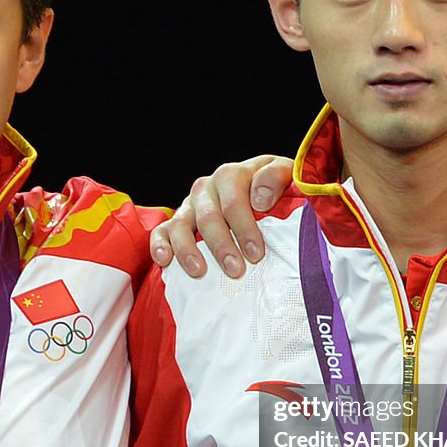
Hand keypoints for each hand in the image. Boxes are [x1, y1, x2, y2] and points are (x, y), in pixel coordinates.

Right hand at [151, 155, 292, 277]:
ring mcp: (189, 205)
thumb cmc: (275, 192)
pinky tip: (165, 261)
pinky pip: (162, 232)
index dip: (244, 226)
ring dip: (189, 249)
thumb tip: (259, 199)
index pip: (234, 199)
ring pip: (182, 225)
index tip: (256, 253)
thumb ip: (277, 177)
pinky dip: (160, 246)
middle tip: (236, 270)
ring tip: (200, 271)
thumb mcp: (285, 175)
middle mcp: (207, 187)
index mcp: (232, 175)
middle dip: (222, 245)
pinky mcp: (176, 222)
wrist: (260, 197)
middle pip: (209, 216)